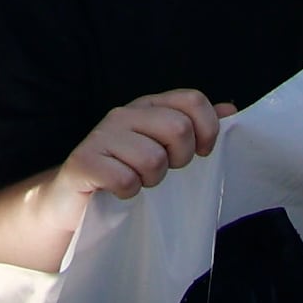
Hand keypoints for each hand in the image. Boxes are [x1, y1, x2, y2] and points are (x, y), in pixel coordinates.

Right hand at [57, 88, 223, 208]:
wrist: (72, 202)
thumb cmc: (124, 173)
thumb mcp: (164, 149)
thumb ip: (195, 128)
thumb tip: (230, 110)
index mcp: (147, 108)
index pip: (192, 100)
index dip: (207, 129)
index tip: (202, 153)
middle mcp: (123, 115)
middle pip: (178, 128)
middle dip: (179, 159)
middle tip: (163, 172)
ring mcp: (100, 137)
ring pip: (153, 159)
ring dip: (150, 181)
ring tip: (137, 182)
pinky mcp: (83, 163)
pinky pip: (125, 179)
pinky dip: (127, 193)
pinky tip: (117, 192)